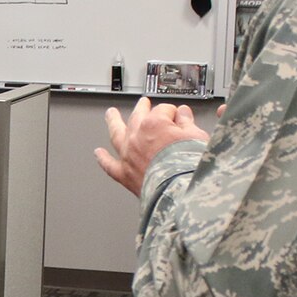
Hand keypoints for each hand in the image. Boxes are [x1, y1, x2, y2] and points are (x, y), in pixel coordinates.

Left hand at [93, 97, 208, 195]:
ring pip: (116, 134)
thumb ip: (187, 123)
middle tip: (143, 103)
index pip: (164, 110)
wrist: (181, 193)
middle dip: (142, 108)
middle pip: (137, 116)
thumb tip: (183, 114)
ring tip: (110, 115)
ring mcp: (128, 155)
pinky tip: (99, 154)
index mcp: (154, 124)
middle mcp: (137, 137)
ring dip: (113, 122)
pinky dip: (103, 159)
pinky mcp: (124, 174)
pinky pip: (109, 165)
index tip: (179, 118)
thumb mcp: (197, 137)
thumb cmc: (190, 167)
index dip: (173, 114)